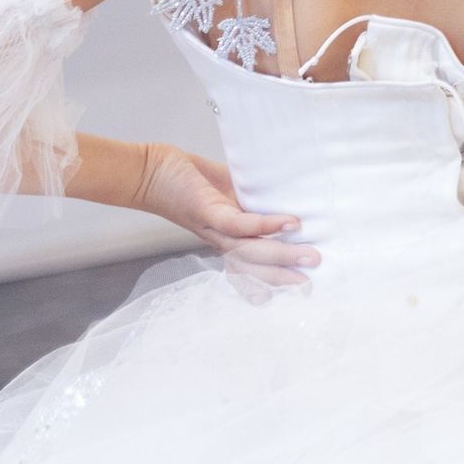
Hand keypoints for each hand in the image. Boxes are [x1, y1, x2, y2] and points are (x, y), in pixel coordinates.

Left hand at [136, 144, 317, 286]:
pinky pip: (240, 225)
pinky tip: (289, 223)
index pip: (251, 268)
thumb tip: (293, 194)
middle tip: (311, 282)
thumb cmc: (193, 182)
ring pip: (250, 251)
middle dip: (283, 276)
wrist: (152, 173)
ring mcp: (215, 230)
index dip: (273, 281)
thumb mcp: (231, 193)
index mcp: (229, 239)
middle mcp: (223, 241)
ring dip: (281, 256)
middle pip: (254, 267)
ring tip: (309, 256)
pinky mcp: (208, 213)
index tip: (301, 290)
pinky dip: (266, 225)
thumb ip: (256, 199)